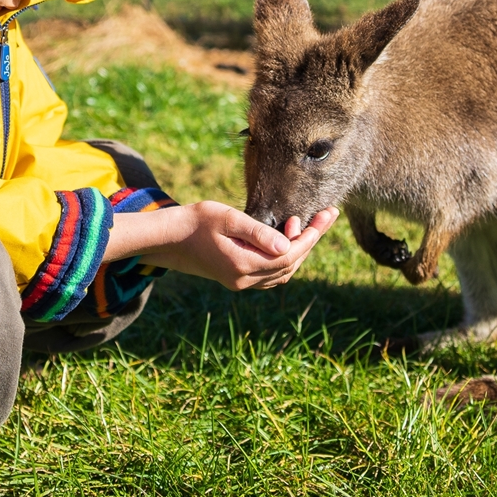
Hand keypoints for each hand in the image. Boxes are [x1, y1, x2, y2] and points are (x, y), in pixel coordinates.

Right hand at [107, 201, 339, 290]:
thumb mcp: (227, 219)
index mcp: (244, 265)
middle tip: (326, 215)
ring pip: (282, 272)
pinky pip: (270, 274)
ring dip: (299, 250)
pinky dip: (285, 258)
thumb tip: (287, 244)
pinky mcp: (237, 279)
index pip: (290, 253)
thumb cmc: (196, 221)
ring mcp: (240, 282)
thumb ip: (257, 232)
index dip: (312, 235)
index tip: (327, 215)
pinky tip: (289, 238)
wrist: (169, 238)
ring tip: (309, 223)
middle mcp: (244, 279)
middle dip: (311, 240)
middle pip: (290, 264)